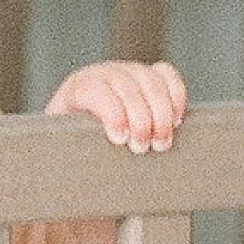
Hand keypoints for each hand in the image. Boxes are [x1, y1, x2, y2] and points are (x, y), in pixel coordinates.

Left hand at [45, 58, 186, 153]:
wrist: (84, 136)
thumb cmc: (76, 147)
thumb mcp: (68, 149)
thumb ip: (73, 153)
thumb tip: (78, 172)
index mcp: (77, 89)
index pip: (94, 89)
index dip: (111, 112)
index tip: (120, 138)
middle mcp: (104, 75)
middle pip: (127, 86)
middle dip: (140, 119)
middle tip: (142, 148)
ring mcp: (129, 71)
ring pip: (151, 81)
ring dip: (161, 114)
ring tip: (160, 142)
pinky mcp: (150, 75)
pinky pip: (167, 75)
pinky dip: (176, 97)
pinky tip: (175, 121)